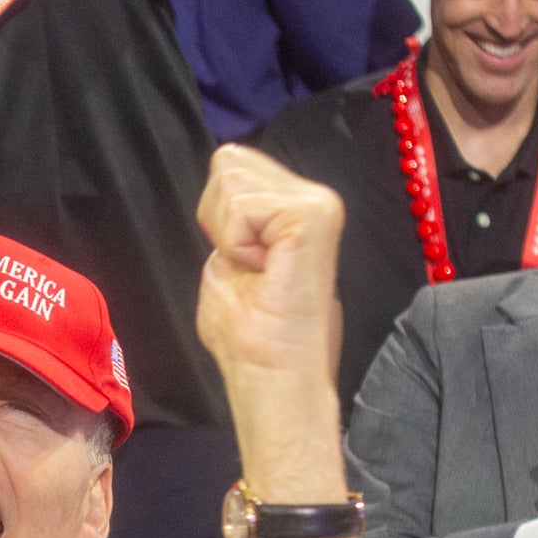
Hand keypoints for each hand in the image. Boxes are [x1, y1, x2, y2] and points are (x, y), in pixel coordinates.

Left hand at [194, 144, 344, 419]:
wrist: (273, 377)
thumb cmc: (252, 338)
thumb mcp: (228, 263)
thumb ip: (231, 223)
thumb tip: (222, 190)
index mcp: (297, 210)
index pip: (234, 165)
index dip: (219, 216)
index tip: (245, 264)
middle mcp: (315, 199)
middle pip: (230, 160)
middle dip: (220, 216)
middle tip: (249, 266)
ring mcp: (318, 203)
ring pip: (232, 175)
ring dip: (229, 233)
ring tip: (257, 270)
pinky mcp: (313, 214)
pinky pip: (241, 205)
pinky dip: (236, 243)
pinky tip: (262, 271)